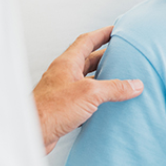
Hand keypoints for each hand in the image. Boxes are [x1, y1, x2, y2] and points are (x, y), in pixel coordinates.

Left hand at [33, 26, 143, 153]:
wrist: (31, 133)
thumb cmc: (49, 110)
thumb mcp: (89, 94)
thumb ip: (114, 88)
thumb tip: (134, 85)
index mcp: (67, 63)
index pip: (87, 41)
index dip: (102, 34)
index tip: (115, 31)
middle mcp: (64, 74)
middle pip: (88, 60)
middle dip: (106, 57)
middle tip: (122, 55)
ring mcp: (63, 91)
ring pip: (87, 79)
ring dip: (103, 79)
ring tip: (120, 80)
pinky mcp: (64, 108)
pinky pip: (85, 97)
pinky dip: (97, 98)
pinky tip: (106, 104)